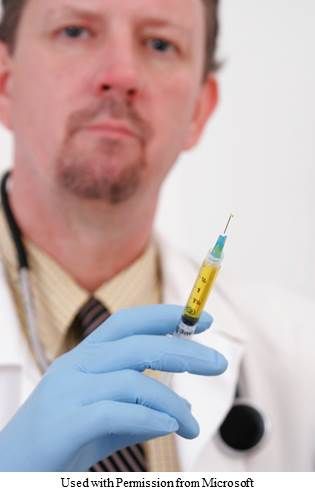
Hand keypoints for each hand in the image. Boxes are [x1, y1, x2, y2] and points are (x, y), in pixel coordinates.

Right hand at [0, 304, 226, 470]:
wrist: (14, 469)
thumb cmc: (63, 440)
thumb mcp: (105, 421)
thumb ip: (139, 412)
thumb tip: (178, 414)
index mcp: (85, 356)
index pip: (128, 322)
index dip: (165, 316)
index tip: (202, 318)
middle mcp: (75, 365)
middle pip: (137, 345)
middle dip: (183, 350)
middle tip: (220, 363)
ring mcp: (67, 391)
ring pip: (132, 381)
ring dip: (172, 403)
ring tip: (192, 426)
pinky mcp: (65, 423)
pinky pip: (115, 412)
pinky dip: (148, 418)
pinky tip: (169, 427)